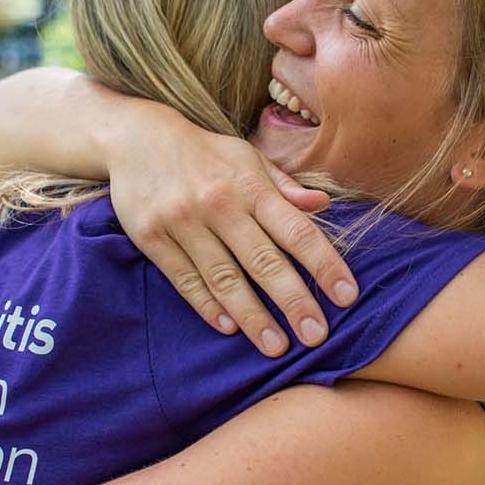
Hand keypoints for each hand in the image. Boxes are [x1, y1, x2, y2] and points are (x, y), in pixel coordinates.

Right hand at [105, 104, 358, 355]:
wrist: (136, 138)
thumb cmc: (205, 153)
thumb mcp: (248, 157)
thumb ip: (285, 186)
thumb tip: (323, 203)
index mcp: (250, 186)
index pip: (297, 231)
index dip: (324, 265)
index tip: (347, 296)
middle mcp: (220, 205)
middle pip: (263, 261)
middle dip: (293, 302)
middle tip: (316, 336)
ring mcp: (184, 223)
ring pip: (224, 278)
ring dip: (252, 316)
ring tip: (275, 347)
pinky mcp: (153, 238)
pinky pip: (184, 279)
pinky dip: (207, 306)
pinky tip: (228, 328)